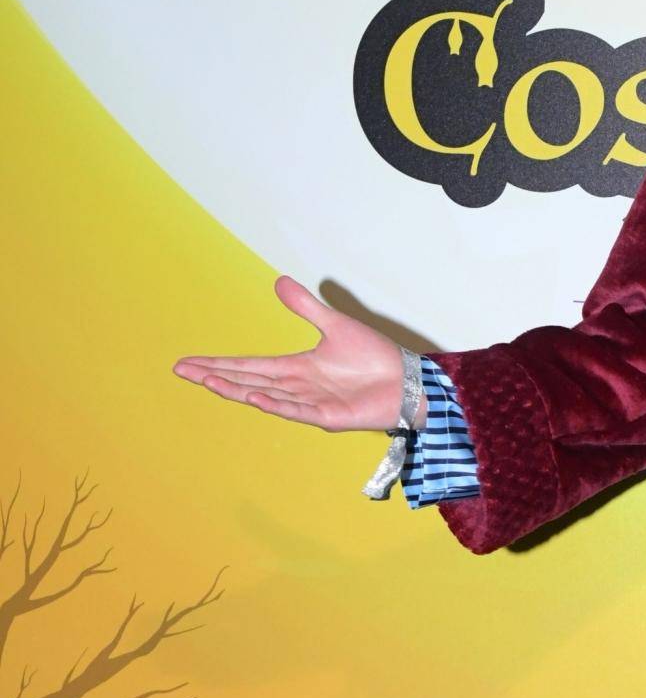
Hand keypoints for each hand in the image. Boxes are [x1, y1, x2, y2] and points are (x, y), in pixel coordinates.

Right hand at [172, 277, 415, 433]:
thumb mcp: (335, 326)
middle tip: (183, 372)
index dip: (218, 364)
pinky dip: (276, 405)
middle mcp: (298, 388)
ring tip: (208, 381)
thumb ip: (306, 308)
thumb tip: (279, 280)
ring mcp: (312, 404)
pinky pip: (298, 411)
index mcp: (296, 368)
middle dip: (215, 377)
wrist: (410, 381)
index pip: (248, 366)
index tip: (186, 364)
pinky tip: (254, 398)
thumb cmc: (376, 358)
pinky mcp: (330, 417)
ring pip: (266, 397)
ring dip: (237, 390)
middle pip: (247, 381)